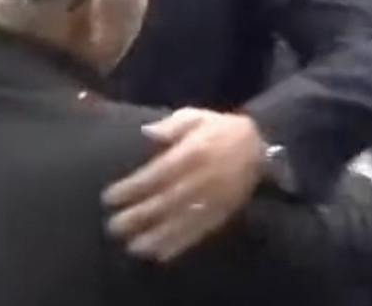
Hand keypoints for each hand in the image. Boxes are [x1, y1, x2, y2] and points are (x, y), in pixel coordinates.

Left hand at [102, 108, 267, 261]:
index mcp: (193, 153)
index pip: (158, 174)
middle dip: (139, 216)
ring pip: (181, 221)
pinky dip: (180, 245)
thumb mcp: (197, 117)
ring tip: (132, 247)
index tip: (110, 197)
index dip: (133, 187)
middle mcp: (202, 179)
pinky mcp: (222, 214)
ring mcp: (213, 200)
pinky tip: (161, 254)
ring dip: (156, 236)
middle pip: (166, 201)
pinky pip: (199, 232)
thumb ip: (172, 124)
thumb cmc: (220, 130)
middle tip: (114, 226)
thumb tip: (147, 131)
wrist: (261, 148)